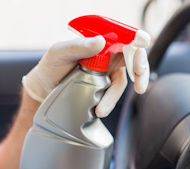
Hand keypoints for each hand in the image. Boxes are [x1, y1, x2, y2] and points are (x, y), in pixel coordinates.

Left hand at [23, 35, 149, 117]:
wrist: (45, 90)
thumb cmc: (51, 67)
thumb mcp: (60, 52)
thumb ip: (79, 45)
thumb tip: (100, 41)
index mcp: (100, 42)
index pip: (124, 37)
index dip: (137, 39)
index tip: (143, 44)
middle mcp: (107, 55)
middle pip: (133, 58)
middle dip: (140, 71)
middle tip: (139, 85)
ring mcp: (108, 72)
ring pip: (123, 81)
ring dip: (115, 97)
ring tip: (101, 110)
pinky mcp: (104, 87)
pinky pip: (113, 94)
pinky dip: (109, 102)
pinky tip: (99, 109)